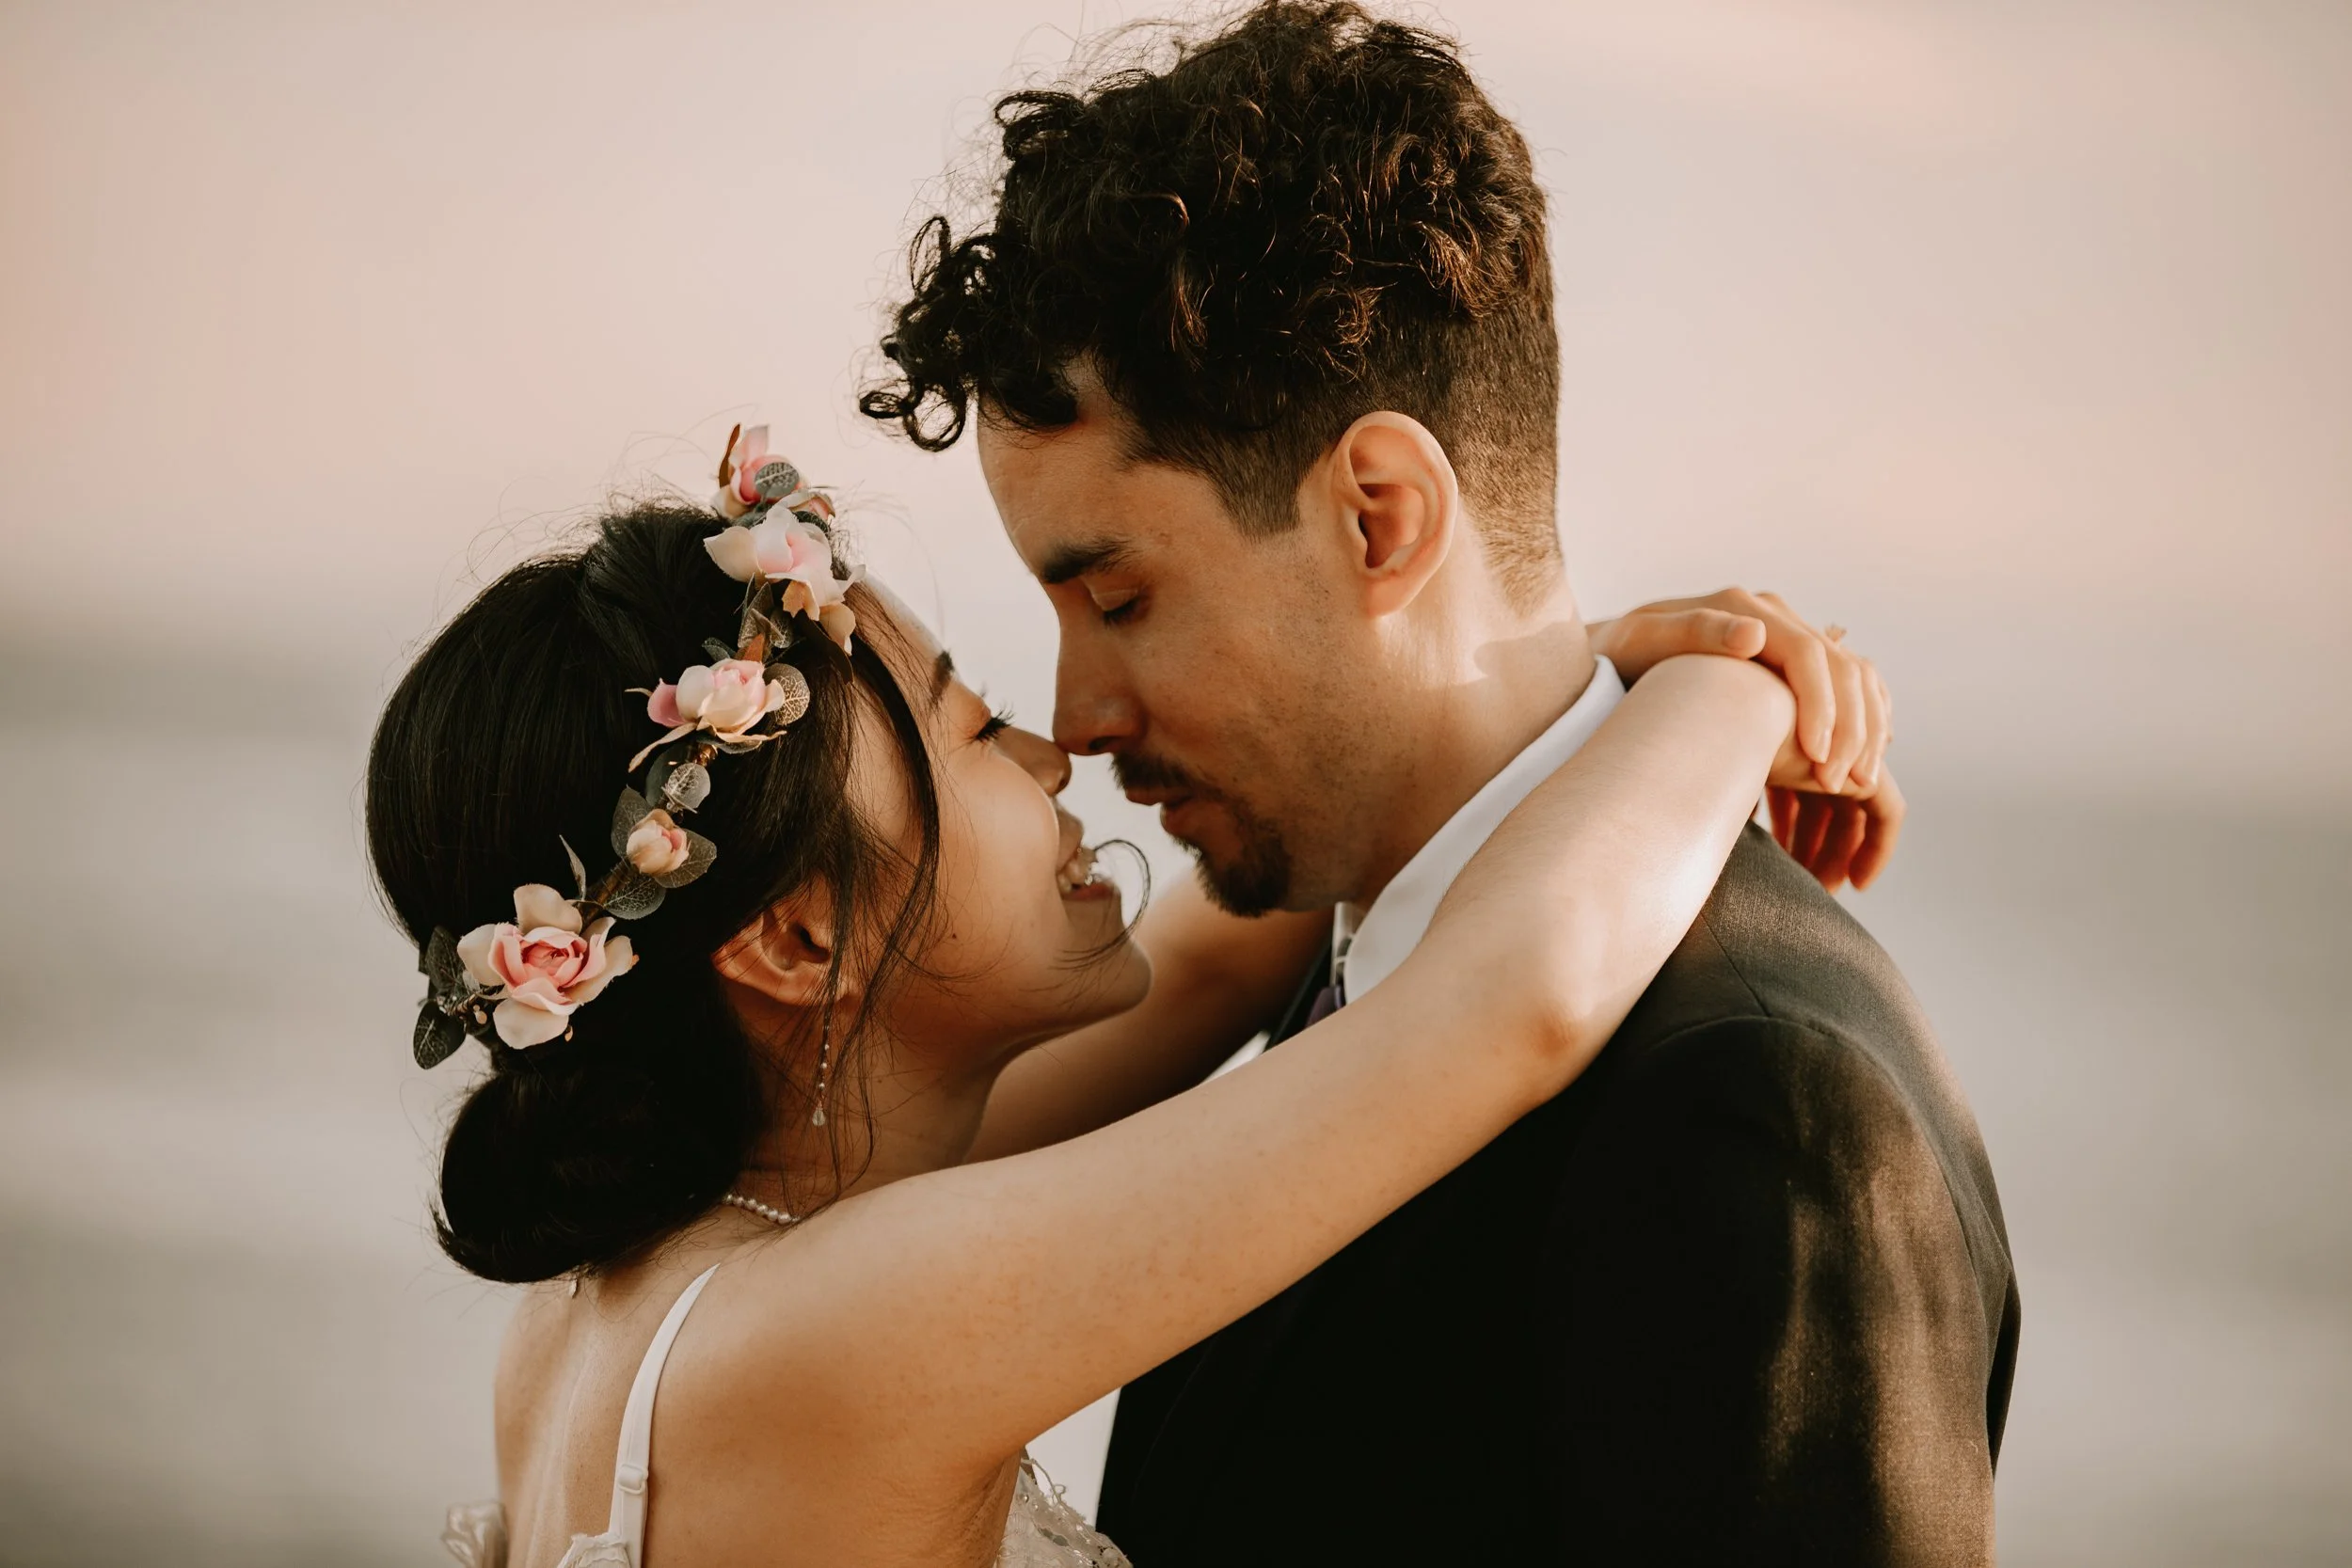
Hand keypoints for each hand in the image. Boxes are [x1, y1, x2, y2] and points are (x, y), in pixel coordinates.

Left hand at [1589, 588, 1901, 891]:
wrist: (1606, 656)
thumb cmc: (1615, 657)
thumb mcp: (1642, 643)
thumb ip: (1694, 633)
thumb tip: (1754, 635)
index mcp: (1743, 608)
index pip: (1809, 655)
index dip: (1824, 709)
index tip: (1821, 763)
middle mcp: (1770, 616)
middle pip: (1841, 667)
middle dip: (1851, 728)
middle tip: (1845, 784)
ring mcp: (1781, 636)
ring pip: (1851, 677)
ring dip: (1863, 729)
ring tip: (1855, 783)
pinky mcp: (1782, 663)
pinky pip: (1841, 688)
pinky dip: (1859, 721)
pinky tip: (1857, 761)